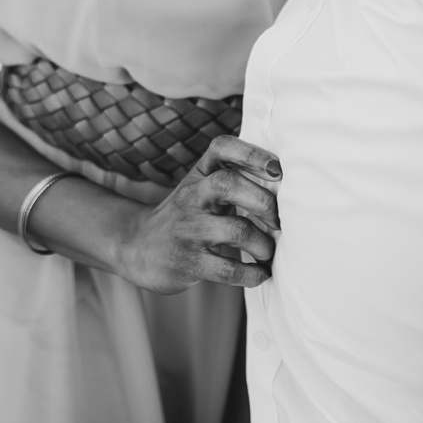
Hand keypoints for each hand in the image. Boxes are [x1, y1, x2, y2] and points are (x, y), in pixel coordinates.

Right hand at [115, 135, 281, 294]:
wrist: (136, 247)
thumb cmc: (184, 215)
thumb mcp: (199, 187)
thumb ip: (232, 178)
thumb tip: (286, 180)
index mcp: (199, 175)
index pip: (220, 148)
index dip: (250, 153)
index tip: (276, 169)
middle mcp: (192, 197)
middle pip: (229, 184)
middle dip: (264, 202)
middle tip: (278, 222)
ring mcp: (189, 230)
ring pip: (236, 229)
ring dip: (263, 244)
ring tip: (268, 252)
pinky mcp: (189, 263)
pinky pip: (228, 269)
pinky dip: (252, 274)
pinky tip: (260, 273)